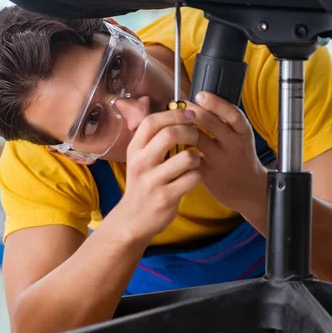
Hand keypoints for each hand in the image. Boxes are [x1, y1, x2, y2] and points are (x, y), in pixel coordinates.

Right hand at [117, 107, 201, 241]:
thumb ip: (154, 139)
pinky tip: (193, 177)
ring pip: (187, 157)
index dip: (174, 114)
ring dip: (197, 156)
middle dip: (190, 131)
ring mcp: (153, 181)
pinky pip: (193, 178)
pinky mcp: (166, 197)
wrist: (133, 219)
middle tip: (197, 136)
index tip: (189, 114)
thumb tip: (177, 113)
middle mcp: (141, 163)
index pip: (152, 121)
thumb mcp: (139, 159)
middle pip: (170, 134)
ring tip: (194, 160)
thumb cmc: (142, 185)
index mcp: (134, 150)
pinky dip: (198, 175)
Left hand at [185, 92, 267, 213]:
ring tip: (174, 122)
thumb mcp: (240, 136)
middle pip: (212, 124)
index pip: (233, 114)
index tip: (200, 95)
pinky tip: (173, 141)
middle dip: (193, 112)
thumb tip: (200, 99)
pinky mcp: (208, 174)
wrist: (247, 188)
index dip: (216, 103)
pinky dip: (180, 148)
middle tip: (180, 106)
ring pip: (199, 140)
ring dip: (184, 129)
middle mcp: (234, 145)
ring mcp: (221, 161)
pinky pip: (191, 157)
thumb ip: (225, 121)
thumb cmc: (239, 157)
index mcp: (244, 133)